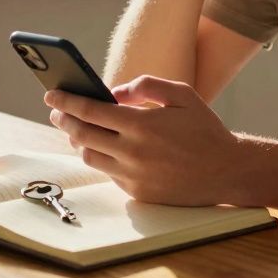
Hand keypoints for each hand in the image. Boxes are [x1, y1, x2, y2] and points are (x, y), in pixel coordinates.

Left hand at [45, 76, 244, 205]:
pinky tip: (101, 147)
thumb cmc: (204, 129)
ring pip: (89, 157)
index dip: (66, 101)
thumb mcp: (181, 94)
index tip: (51, 94)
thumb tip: (113, 92)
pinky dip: (100, 157)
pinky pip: (108, 173)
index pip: (90, 111)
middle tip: (56, 111)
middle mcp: (133, 152)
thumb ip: (145, 86)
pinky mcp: (137, 192)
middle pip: (81, 135)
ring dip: (78, 141)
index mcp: (142, 124)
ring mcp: (133, 175)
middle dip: (63, 120)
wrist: (227, 171)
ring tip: (76, 129)